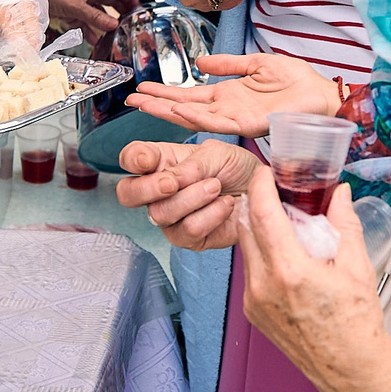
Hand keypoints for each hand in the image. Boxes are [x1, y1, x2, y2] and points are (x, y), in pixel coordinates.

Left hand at [37, 0, 133, 38]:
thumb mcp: (76, 5)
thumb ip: (95, 17)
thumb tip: (114, 25)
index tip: (138, 10)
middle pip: (112, 2)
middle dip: (121, 13)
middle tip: (130, 24)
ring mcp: (82, 2)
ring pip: (99, 14)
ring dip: (106, 25)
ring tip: (115, 36)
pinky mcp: (72, 12)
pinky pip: (86, 22)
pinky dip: (91, 31)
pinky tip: (95, 41)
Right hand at [115, 138, 260, 248]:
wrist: (263, 191)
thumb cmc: (237, 168)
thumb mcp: (216, 153)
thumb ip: (190, 164)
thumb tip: (171, 180)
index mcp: (161, 162)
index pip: (130, 159)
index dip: (132, 159)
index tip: (148, 160)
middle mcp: (159, 191)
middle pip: (128, 194)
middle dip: (149, 188)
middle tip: (173, 182)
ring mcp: (171, 217)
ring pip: (161, 213)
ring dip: (193, 198)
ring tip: (216, 187)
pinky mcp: (189, 238)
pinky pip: (189, 229)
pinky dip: (211, 214)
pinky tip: (224, 204)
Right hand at [129, 51, 337, 137]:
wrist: (322, 94)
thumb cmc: (297, 82)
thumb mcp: (257, 64)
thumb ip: (228, 65)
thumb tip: (201, 63)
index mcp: (228, 96)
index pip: (189, 95)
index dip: (164, 92)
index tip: (141, 87)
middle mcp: (227, 110)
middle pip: (184, 108)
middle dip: (157, 104)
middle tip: (130, 99)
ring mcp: (236, 119)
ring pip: (195, 117)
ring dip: (169, 111)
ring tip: (146, 104)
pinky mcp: (249, 125)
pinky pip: (219, 122)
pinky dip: (198, 117)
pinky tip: (180, 111)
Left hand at [234, 172, 390, 391]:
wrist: (350, 367)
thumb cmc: (356, 322)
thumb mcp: (357, 266)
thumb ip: (344, 223)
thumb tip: (339, 193)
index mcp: (289, 270)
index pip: (262, 213)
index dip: (260, 185)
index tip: (264, 171)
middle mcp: (263, 285)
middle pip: (246, 227)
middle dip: (257, 203)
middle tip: (276, 191)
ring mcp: (254, 300)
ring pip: (246, 249)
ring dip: (258, 229)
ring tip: (284, 222)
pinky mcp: (252, 312)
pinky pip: (250, 271)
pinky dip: (262, 254)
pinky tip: (283, 254)